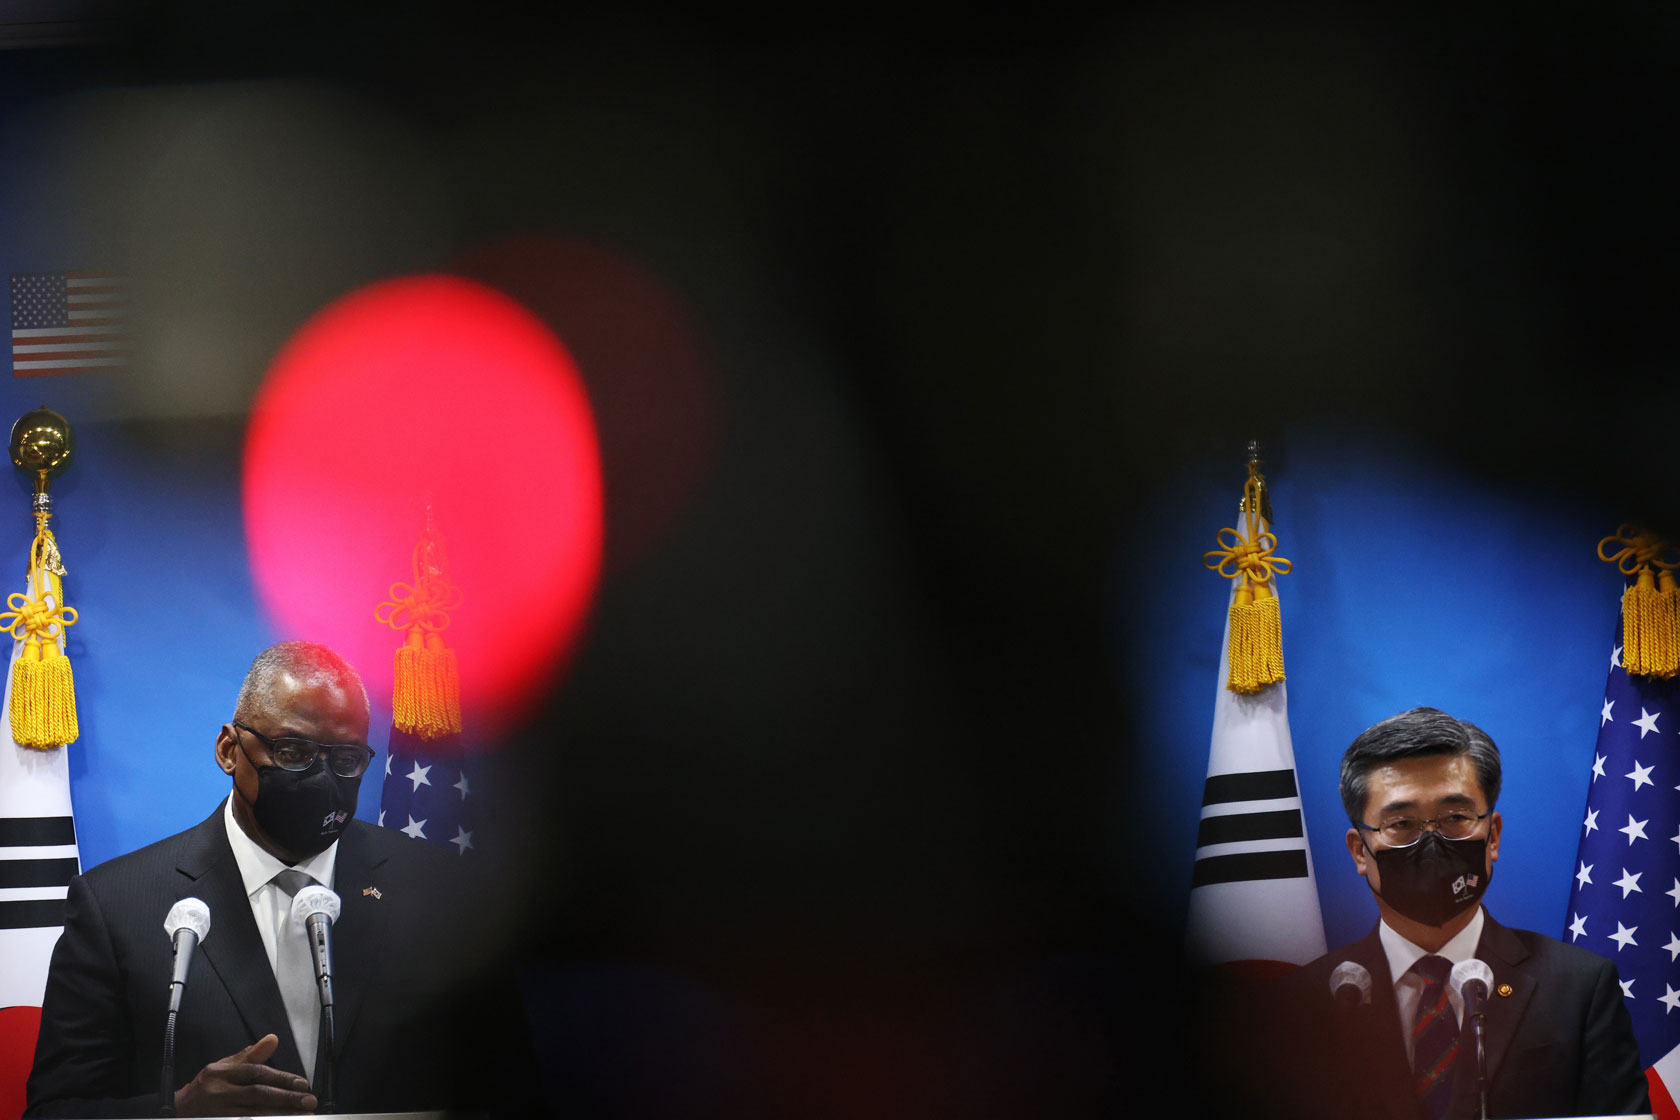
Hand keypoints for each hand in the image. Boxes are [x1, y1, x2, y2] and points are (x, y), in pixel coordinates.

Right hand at [173, 1034, 317, 1115]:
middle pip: (257, 1095)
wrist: (180, 1108)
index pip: (256, 1073)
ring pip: (253, 1115)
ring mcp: (218, 1112)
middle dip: (285, 1098)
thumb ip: (251, 1055)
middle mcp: (219, 1092)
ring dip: (279, 1115)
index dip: (281, 1078)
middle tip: (308, 1101)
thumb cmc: (208, 1086)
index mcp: (222, 1073)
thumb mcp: (225, 1066)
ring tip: (300, 1115)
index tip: (302, 1084)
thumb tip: (273, 1039)